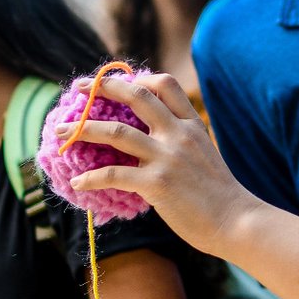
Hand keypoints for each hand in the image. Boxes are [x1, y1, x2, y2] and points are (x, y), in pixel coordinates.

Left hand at [58, 73, 262, 255]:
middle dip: (104, 88)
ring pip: (116, 132)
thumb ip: (182, 142)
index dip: (138, 77)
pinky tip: (78, 181)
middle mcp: (178, 134)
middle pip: (137, 95)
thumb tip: (152, 141)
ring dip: (83, 130)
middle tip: (79, 89)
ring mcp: (167, 157)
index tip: (119, 82)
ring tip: (61, 132)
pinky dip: (91, 177)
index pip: (165, 84)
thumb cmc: (221, 195)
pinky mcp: (157, 184)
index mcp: (192, 125)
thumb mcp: (204, 155)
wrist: (237, 221)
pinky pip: (113, 175)